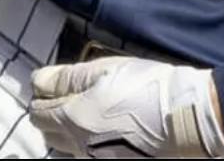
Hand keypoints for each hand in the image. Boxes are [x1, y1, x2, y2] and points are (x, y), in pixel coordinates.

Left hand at [30, 56, 223, 157]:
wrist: (185, 117)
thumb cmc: (146, 88)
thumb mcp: (105, 71)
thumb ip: (67, 77)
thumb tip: (38, 80)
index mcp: (72, 120)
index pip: (38, 113)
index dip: (41, 96)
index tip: (51, 85)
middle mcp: (79, 146)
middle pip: (48, 134)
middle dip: (50, 115)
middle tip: (66, 97)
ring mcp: (97, 159)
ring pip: (67, 148)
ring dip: (67, 130)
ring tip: (86, 112)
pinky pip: (88, 154)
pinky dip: (87, 141)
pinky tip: (104, 127)